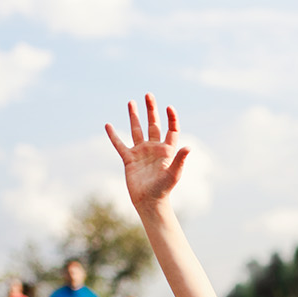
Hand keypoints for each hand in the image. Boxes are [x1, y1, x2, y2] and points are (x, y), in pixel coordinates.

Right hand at [105, 94, 189, 213]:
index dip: (171, 118)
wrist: (149, 201)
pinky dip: (114, 136)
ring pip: (137, 130)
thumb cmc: (164, 189)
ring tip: (131, 102)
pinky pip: (120, 145)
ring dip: (134, 117)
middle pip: (153, 124)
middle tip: (148, 95)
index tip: (169, 107)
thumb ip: (180, 160)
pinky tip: (108, 125)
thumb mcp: (173, 174)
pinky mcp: (129, 159)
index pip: (171, 129)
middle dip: (151, 110)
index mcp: (167, 150)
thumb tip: (189, 147)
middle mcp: (154, 148)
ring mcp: (141, 152)